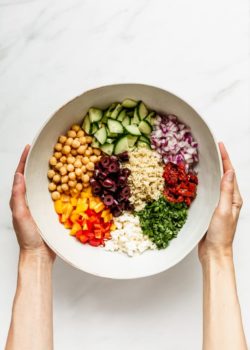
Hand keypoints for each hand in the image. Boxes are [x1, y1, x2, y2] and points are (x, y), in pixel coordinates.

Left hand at [10, 145, 55, 262]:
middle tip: (45, 150)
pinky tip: (69, 179)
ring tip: (58, 160)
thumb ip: (18, 196)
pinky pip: (57, 193)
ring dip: (52, 172)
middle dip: (38, 162)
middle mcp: (31, 199)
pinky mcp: (52, 210)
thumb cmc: (27, 237)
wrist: (39, 254)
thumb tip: (19, 175)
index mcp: (20, 199)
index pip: (21, 175)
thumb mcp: (20, 215)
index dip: (24, 160)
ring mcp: (42, 204)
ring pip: (46, 183)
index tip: (29, 147)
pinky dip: (62, 184)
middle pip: (34, 176)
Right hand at [199, 142, 242, 262]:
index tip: (220, 145)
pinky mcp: (212, 209)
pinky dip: (206, 182)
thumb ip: (226, 191)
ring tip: (207, 159)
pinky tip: (200, 180)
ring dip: (213, 170)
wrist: (214, 252)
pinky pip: (210, 191)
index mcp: (234, 198)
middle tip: (213, 148)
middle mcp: (228, 199)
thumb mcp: (223, 210)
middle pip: (225, 175)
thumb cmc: (220, 234)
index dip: (225, 158)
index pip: (230, 173)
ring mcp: (220, 204)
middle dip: (220, 161)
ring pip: (217, 182)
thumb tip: (229, 172)